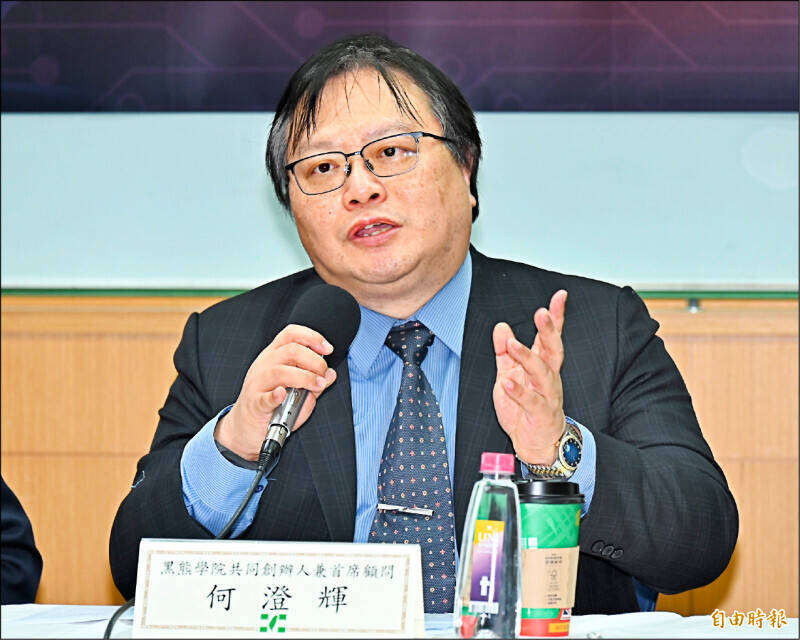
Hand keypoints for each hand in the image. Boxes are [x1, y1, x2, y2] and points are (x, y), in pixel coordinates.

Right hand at [215, 324, 336, 460]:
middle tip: (323, 374)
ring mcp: (257, 383)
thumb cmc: (275, 405)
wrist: (247, 426)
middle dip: (314, 361)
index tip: (327, 349)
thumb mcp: (298, 390)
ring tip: (317, 386)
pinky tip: (283, 394)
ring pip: (280, 372)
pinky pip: (265, 397)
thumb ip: (314, 382)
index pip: (291, 334)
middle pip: (290, 351)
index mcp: (274, 355)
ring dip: (305, 377)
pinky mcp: (254, 403)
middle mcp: (264, 364)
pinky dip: (275, 396)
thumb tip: (330, 375)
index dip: (312, 337)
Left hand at [492, 290, 567, 464]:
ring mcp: (547, 395)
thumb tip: (501, 327)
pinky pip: (531, 401)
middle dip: (549, 331)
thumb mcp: (510, 374)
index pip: (549, 337)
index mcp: (542, 365)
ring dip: (528, 358)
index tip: (559, 296)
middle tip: (542, 313)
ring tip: (513, 345)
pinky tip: (508, 382)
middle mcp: (548, 377)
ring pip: (543, 373)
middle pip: (552, 350)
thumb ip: (505, 352)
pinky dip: (519, 391)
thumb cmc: (525, 408)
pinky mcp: (540, 414)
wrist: (536, 443)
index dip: (556, 316)